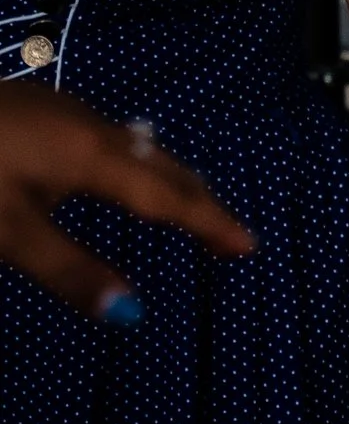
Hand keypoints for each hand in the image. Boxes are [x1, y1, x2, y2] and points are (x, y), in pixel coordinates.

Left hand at [0, 90, 252, 320]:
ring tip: (189, 206)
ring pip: (142, 149)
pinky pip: (118, 140)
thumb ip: (69, 269)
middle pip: (165, 166)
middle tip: (230, 235)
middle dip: (202, 201)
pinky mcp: (46, 109)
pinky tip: (124, 171)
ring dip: (173, 180)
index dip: (210, 223)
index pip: (169, 198)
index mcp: (94, 158)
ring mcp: (70, 113)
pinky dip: (144, 166)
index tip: (249, 247)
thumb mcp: (7, 232)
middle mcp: (94, 129)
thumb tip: (131, 314)